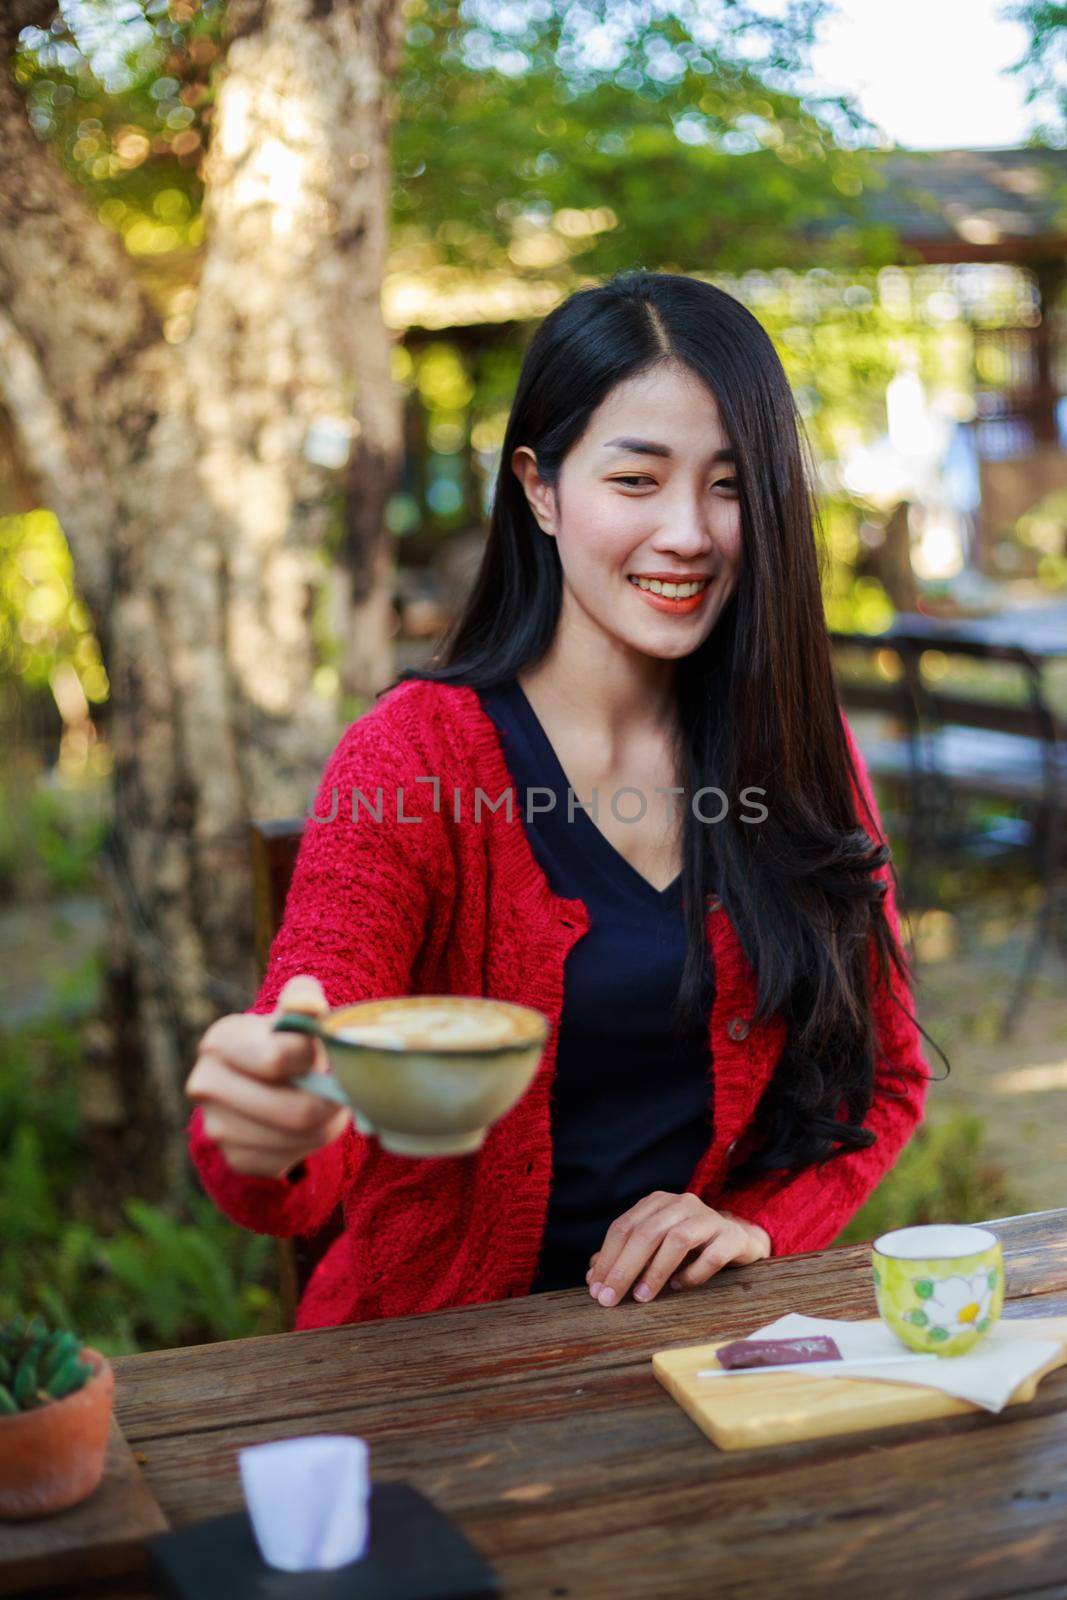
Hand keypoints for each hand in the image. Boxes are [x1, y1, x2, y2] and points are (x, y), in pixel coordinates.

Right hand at [185, 975, 350, 1176]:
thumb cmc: (285, 1040)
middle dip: (330, 1103)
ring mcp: (216, 1127)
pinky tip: (304, 1127)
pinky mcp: (233, 1159)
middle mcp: (206, 1085)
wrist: (263, 1081)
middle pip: (296, 1111)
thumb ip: (302, 999)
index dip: (314, 1058)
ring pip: (298, 1138)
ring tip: (325, 1105)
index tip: (322, 1054)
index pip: (279, 1059)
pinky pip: (287, 1161)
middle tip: (341, 1092)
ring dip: (326, 1125)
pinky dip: (307, 1147)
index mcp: (220, 1041)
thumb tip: (308, 1005)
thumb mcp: (294, 1012)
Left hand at [585, 1193, 770, 1305]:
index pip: (623, 1227)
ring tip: (642, 1297)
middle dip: (624, 1268)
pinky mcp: (731, 1237)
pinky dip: (692, 1275)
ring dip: (655, 1271)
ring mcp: (708, 1218)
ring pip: (677, 1239)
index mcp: (657, 1203)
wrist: (738, 1239)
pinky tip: (679, 1287)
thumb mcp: (654, 1246)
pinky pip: (710, 1256)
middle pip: (646, 1233)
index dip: (607, 1258)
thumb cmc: (689, 1245)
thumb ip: (625, 1255)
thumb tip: (593, 1275)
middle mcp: (681, 1204)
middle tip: (610, 1298)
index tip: (595, 1289)